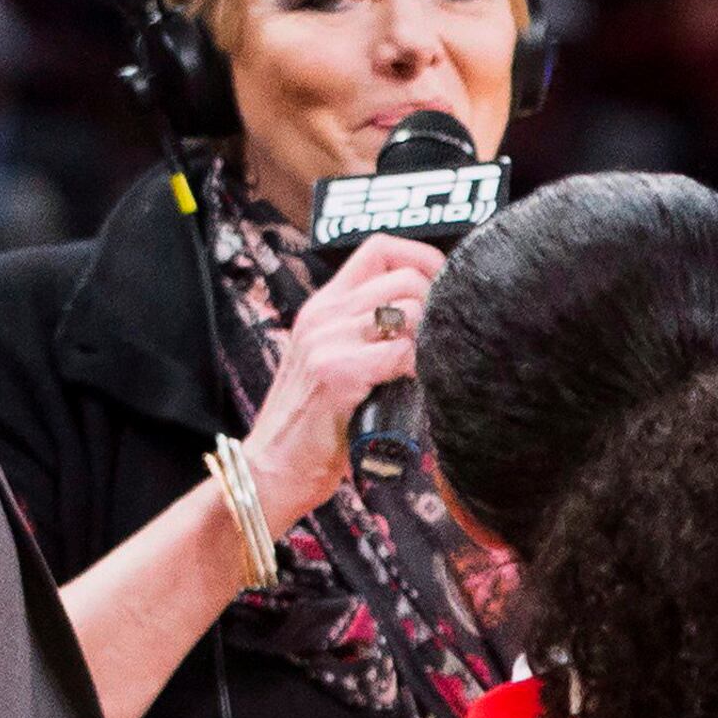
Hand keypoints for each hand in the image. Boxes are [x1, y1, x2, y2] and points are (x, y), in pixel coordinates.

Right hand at [236, 233, 440, 530]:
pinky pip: (402, 354)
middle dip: (437, 308)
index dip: (424, 259)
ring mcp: (327, 341)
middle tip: (439, 345)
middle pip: (405, 277)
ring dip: (429, 342)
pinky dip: (419, 371)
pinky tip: (413, 393)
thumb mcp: (334, 363)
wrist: (272, 469)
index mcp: (324, 306)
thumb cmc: (314, 426)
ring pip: (410, 311)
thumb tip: (430, 325)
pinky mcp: (336, 373)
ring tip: (422, 373)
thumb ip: (368, 337)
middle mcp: (323, 314)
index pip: (380, 248)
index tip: (446, 289)